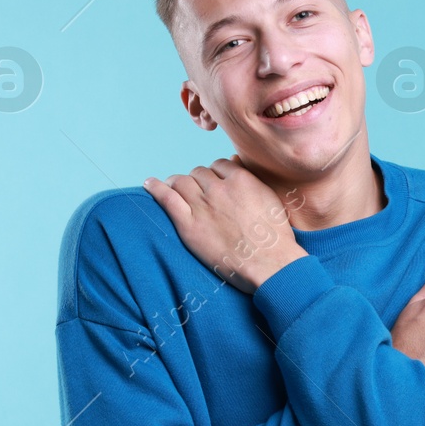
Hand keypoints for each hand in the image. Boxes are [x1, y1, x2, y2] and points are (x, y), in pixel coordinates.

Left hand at [143, 156, 307, 294]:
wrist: (270, 264)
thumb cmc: (275, 237)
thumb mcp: (270, 200)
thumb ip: (252, 180)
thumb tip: (234, 161)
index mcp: (242, 180)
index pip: (219, 165)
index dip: (215, 174)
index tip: (214, 183)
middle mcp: (220, 188)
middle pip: (199, 173)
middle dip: (198, 180)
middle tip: (197, 192)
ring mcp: (203, 206)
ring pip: (182, 182)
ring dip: (177, 183)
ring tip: (173, 187)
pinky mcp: (189, 225)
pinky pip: (166, 198)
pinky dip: (155, 188)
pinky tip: (149, 183)